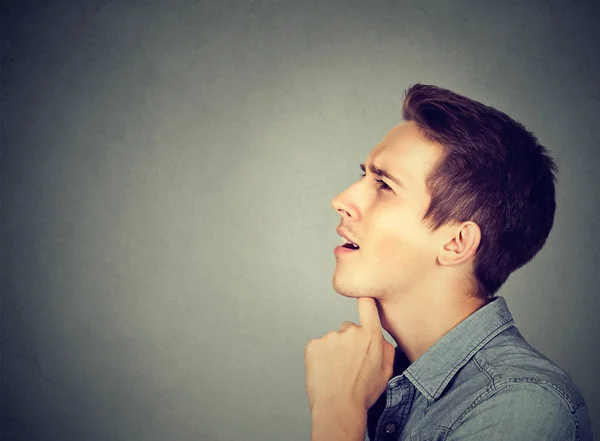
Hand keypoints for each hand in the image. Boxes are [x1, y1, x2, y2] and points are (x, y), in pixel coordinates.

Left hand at [304, 297, 395, 413]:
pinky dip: (320, 357)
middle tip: (349, 363)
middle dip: (349, 342)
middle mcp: (350, 332)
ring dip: (334, 351)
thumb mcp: (386, 372)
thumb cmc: (363, 393)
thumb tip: (381, 338)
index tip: (362, 295)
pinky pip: (318, 347)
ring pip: (332, 340)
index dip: (365, 298)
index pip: (367, 304)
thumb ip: (387, 349)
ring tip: (336, 372)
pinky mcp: (313, 345)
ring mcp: (330, 337)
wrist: (339, 408)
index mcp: (371, 336)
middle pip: (349, 328)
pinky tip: (325, 372)